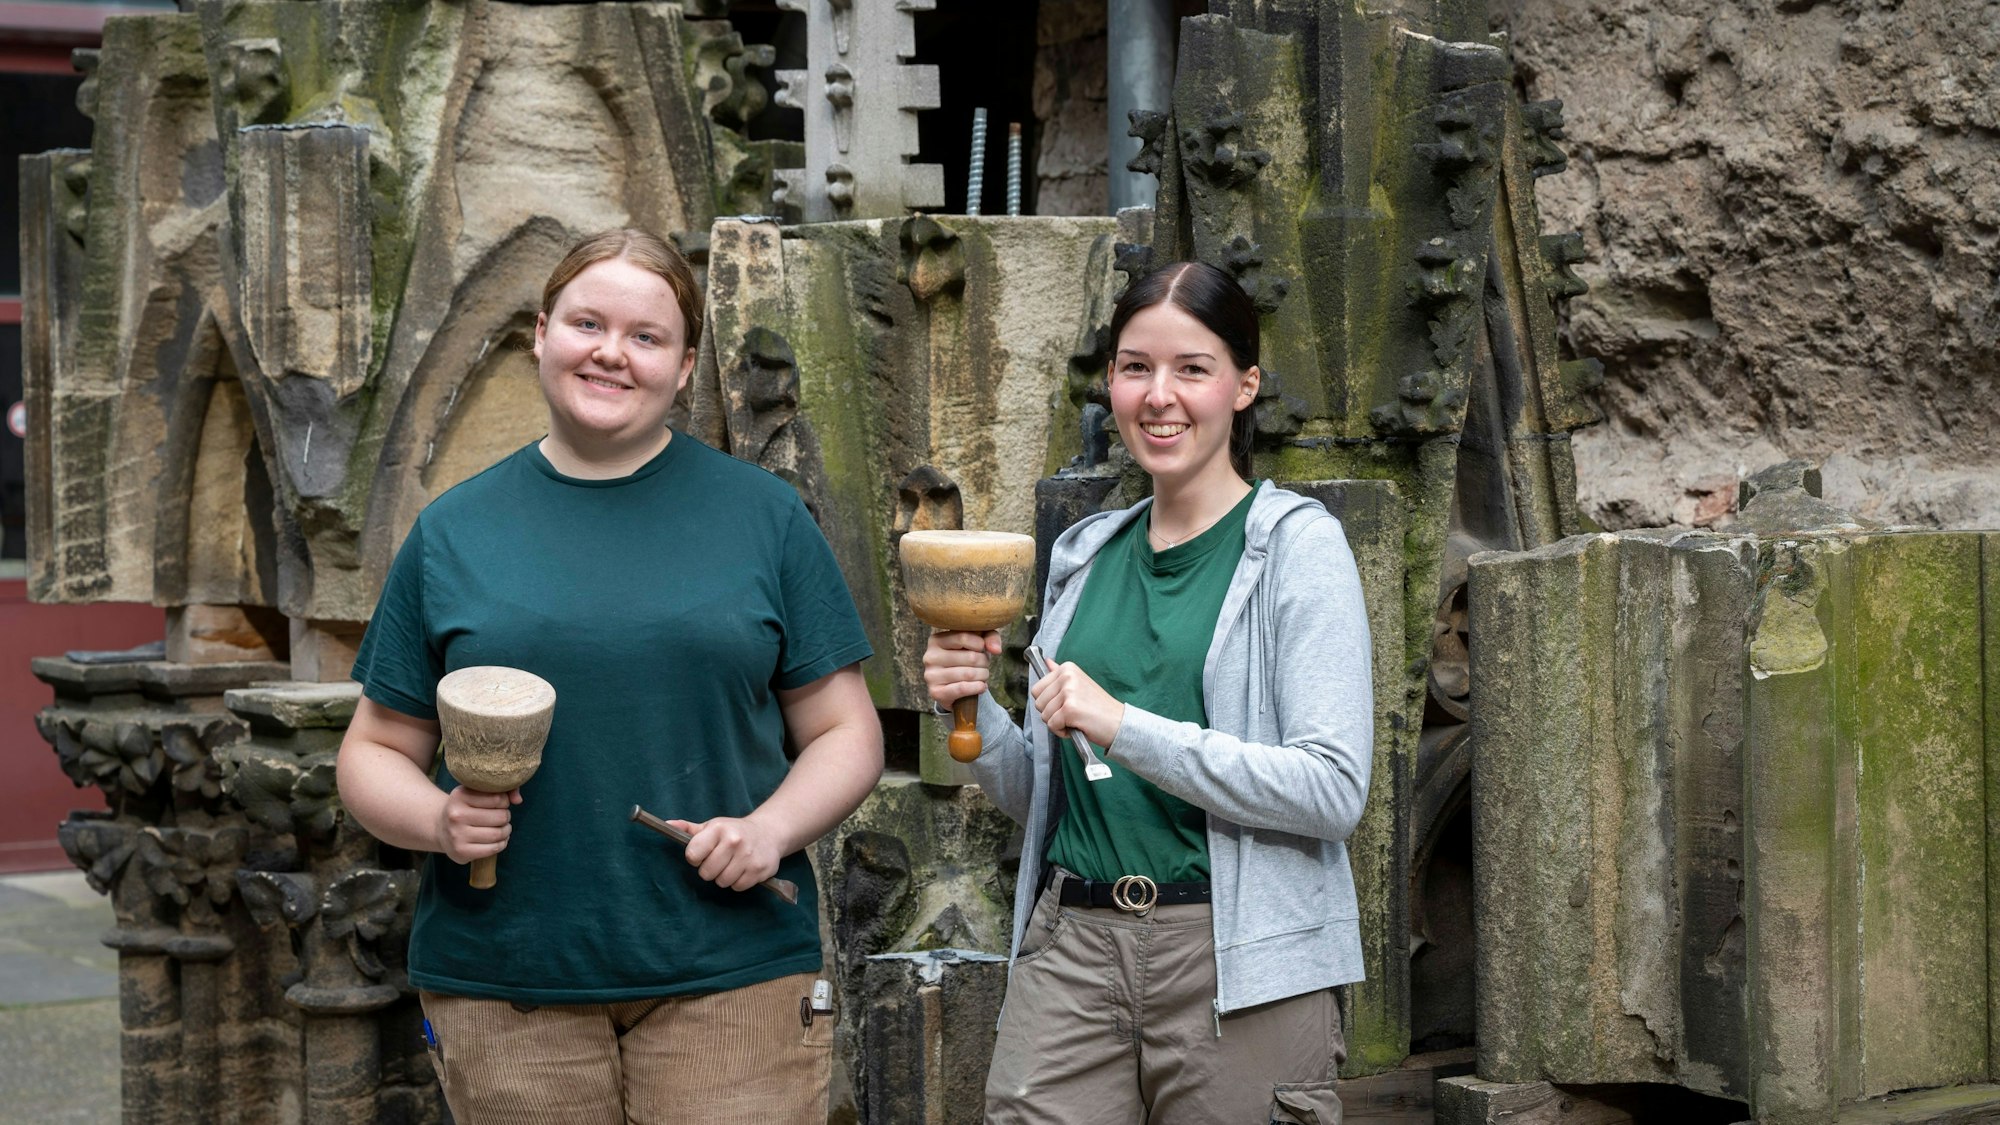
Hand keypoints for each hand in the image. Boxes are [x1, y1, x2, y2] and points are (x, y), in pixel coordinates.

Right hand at [434, 785, 519, 863]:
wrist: (441, 827)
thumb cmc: (466, 807)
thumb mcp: (477, 792)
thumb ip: (502, 790)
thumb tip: (519, 800)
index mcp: (460, 796)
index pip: (498, 798)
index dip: (505, 802)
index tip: (500, 804)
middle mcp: (456, 815)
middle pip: (500, 817)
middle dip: (506, 817)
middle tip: (502, 817)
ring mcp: (457, 835)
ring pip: (497, 834)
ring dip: (506, 831)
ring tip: (503, 828)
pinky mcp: (461, 852)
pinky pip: (492, 849)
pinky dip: (501, 844)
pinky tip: (498, 840)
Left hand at [669, 815, 785, 891]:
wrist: (769, 833)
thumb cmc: (733, 831)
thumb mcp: (712, 826)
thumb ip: (688, 828)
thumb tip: (667, 824)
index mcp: (719, 829)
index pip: (692, 854)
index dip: (695, 858)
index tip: (703, 854)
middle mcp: (734, 841)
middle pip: (707, 873)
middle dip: (710, 870)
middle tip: (719, 861)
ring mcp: (748, 856)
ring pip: (722, 882)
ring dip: (724, 877)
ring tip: (732, 865)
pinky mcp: (759, 869)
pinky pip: (738, 887)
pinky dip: (738, 882)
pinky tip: (743, 870)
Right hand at [923, 630, 1001, 706]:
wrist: (954, 688)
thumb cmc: (966, 658)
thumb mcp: (977, 642)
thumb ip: (989, 637)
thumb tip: (996, 649)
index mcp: (936, 640)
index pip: (963, 637)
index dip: (980, 644)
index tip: (982, 649)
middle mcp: (930, 657)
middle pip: (970, 657)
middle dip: (984, 662)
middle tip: (984, 665)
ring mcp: (931, 675)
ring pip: (969, 674)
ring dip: (983, 676)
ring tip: (983, 676)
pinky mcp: (936, 692)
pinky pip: (962, 688)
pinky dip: (978, 687)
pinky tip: (982, 686)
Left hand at [1029, 661, 1125, 749]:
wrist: (1120, 723)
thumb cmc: (1099, 708)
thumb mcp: (1079, 685)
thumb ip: (1060, 674)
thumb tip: (1047, 662)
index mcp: (1067, 669)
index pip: (1037, 689)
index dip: (1048, 702)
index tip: (1065, 704)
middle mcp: (1067, 677)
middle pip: (1038, 702)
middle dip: (1051, 713)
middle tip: (1071, 714)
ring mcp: (1068, 692)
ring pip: (1044, 715)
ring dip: (1057, 723)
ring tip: (1076, 720)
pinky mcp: (1070, 709)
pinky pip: (1052, 725)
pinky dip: (1062, 732)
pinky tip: (1077, 726)